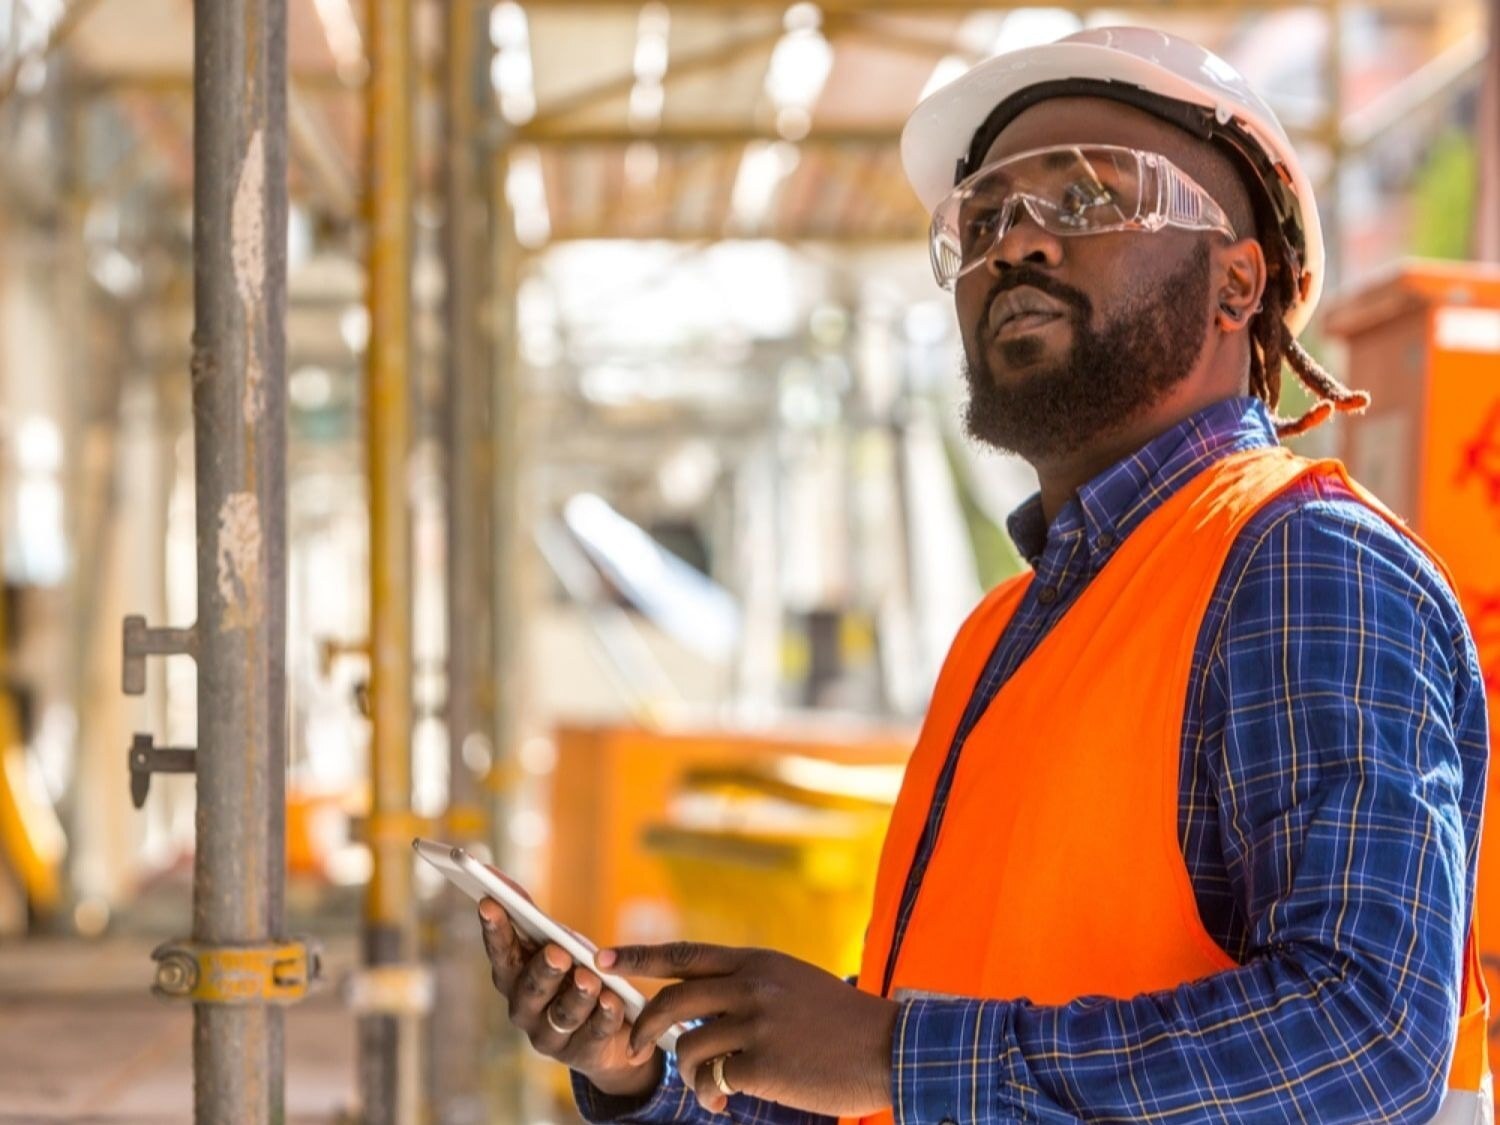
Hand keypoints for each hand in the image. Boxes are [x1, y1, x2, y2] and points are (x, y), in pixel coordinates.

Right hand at [476, 872, 661, 1099]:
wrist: (606, 1030)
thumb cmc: (572, 972)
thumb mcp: (554, 944)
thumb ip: (530, 918)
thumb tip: (499, 878)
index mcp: (513, 978)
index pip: (500, 953)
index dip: (494, 929)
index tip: (489, 901)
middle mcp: (524, 1009)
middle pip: (529, 990)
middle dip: (543, 970)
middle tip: (557, 953)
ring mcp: (551, 1035)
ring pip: (563, 1014)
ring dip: (577, 994)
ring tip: (590, 978)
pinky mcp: (582, 1052)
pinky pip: (595, 1033)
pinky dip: (605, 1015)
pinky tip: (613, 1001)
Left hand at [600, 942, 897, 1115]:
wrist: (887, 1048)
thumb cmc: (840, 1021)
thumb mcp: (792, 983)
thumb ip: (747, 984)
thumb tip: (696, 997)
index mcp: (757, 961)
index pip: (684, 953)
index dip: (638, 955)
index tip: (599, 956)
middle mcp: (752, 985)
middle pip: (672, 999)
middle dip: (644, 1024)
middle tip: (635, 1044)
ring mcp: (756, 1023)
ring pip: (690, 1045)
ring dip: (689, 1072)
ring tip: (709, 1087)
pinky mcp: (763, 1062)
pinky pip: (714, 1079)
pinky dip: (712, 1094)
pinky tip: (727, 1101)